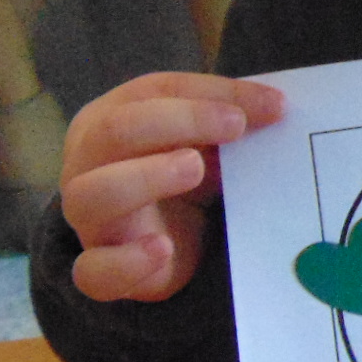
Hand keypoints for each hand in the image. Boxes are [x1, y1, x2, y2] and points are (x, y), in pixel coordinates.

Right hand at [59, 73, 284, 302]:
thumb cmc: (175, 178)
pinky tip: (162, 249)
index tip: (273, 105)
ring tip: (194, 168)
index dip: (213, 93)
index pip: (156, 91)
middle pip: (116, 130)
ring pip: (93, 194)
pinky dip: (127, 261)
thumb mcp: (201, 144)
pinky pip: (94, 271)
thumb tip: (275, 107)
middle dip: (181, 120)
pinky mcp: (98, 268)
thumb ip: (228, 122)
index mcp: (107, 118)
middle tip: (235, 127)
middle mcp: (86, 162)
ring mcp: (86, 217)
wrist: (157, 246)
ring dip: (146, 177)